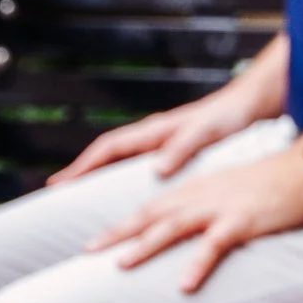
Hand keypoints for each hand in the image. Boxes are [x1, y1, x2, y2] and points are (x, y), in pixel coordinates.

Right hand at [49, 88, 256, 186]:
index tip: (59, 183)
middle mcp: (152, 135)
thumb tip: (156, 169)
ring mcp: (160, 143)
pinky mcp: (172, 151)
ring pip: (118, 160)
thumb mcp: (206, 132)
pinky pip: (136, 165)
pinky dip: (119, 178)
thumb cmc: (228, 116)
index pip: (108, 147)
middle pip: (106, 154)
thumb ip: (182, 147)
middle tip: (55, 192)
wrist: (247, 105)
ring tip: (77, 198)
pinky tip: (120, 195)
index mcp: (154, 131)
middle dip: (80, 171)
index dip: (83, 165)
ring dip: (97, 175)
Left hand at [86, 146, 302, 288]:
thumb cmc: (272, 185)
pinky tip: (184, 286)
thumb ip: (205, 209)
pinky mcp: (243, 220)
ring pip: (174, 226)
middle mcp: (201, 195)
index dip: (120, 224)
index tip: (92, 242)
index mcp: (196, 190)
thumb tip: (186, 232)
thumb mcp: (230, 192)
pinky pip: (215, 245)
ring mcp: (221, 206)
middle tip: (86, 250)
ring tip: (121, 265)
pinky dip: (198, 264)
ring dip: (146, 245)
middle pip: (151, 214)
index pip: (150, 207)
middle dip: (117, 232)